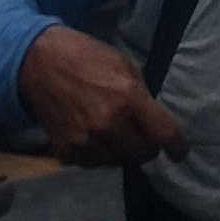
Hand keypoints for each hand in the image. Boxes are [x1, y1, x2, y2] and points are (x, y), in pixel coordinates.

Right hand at [18, 24, 188, 168]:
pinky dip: (100, 154)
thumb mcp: (124, 65)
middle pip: (143, 154)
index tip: (180, 153)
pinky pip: (95, 163)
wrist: (40, 63)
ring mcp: (87, 141)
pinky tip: (96, 136)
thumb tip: (153, 123)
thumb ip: (142, 96)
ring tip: (116, 132)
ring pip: (119, 162)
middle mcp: (109, 124)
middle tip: (143, 136)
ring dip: (123, 151)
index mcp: (128, 98)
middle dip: (147, 146)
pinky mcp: (68, 151)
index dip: (177, 147)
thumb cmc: (87, 57)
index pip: (163, 134)